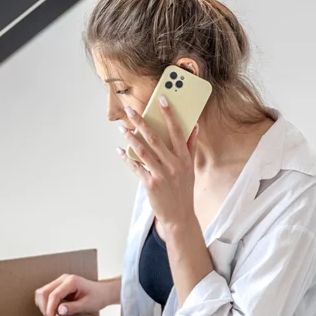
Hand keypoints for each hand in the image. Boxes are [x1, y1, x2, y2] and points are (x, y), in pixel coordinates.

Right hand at [35, 275, 114, 315]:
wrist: (103, 292)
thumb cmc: (97, 297)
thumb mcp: (87, 305)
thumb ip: (73, 308)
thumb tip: (59, 311)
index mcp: (72, 281)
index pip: (54, 295)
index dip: (50, 309)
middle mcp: (63, 279)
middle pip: (44, 292)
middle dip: (45, 309)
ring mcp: (59, 282)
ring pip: (42, 293)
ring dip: (43, 307)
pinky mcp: (58, 287)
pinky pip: (46, 294)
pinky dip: (46, 305)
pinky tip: (52, 313)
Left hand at [118, 98, 199, 231]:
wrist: (179, 215)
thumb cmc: (183, 189)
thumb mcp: (190, 168)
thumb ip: (191, 146)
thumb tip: (195, 126)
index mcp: (185, 158)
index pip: (177, 131)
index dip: (169, 114)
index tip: (162, 99)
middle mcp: (174, 165)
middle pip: (155, 138)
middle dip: (141, 122)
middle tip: (131, 111)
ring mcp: (162, 174)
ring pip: (143, 151)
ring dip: (130, 138)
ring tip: (122, 129)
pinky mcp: (151, 184)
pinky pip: (136, 167)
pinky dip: (127, 158)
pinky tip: (120, 150)